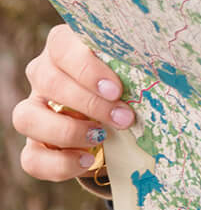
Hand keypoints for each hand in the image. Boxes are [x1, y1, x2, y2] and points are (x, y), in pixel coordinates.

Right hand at [11, 23, 134, 180]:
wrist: (118, 112)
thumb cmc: (127, 78)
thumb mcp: (130, 65)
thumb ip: (134, 60)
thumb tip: (164, 65)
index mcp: (63, 47)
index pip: (61, 46)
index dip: (86, 69)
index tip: (117, 89)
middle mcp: (43, 75)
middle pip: (49, 82)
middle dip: (89, 103)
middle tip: (124, 117)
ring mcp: (34, 110)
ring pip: (27, 118)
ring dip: (68, 131)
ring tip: (102, 137)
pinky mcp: (34, 143)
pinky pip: (31, 158)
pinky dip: (59, 163)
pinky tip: (87, 160)